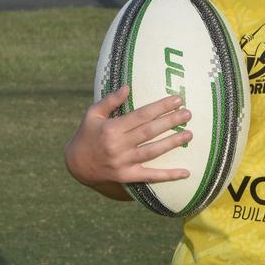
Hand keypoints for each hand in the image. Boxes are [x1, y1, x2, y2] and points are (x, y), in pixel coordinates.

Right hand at [65, 86, 191, 196]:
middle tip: (188, 114)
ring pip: (152, 152)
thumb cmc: (86, 135)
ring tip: (189, 134)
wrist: (75, 165)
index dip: (160, 107)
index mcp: (112, 128)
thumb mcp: (92, 114)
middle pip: (150, 132)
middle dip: (170, 122)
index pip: (141, 115)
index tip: (177, 100)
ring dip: (172, 143)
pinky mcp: (127, 177)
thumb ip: (110, 101)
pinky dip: (168, 176)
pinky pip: (150, 176)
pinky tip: (186, 172)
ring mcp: (123, 163)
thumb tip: (127, 86)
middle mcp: (118, 146)